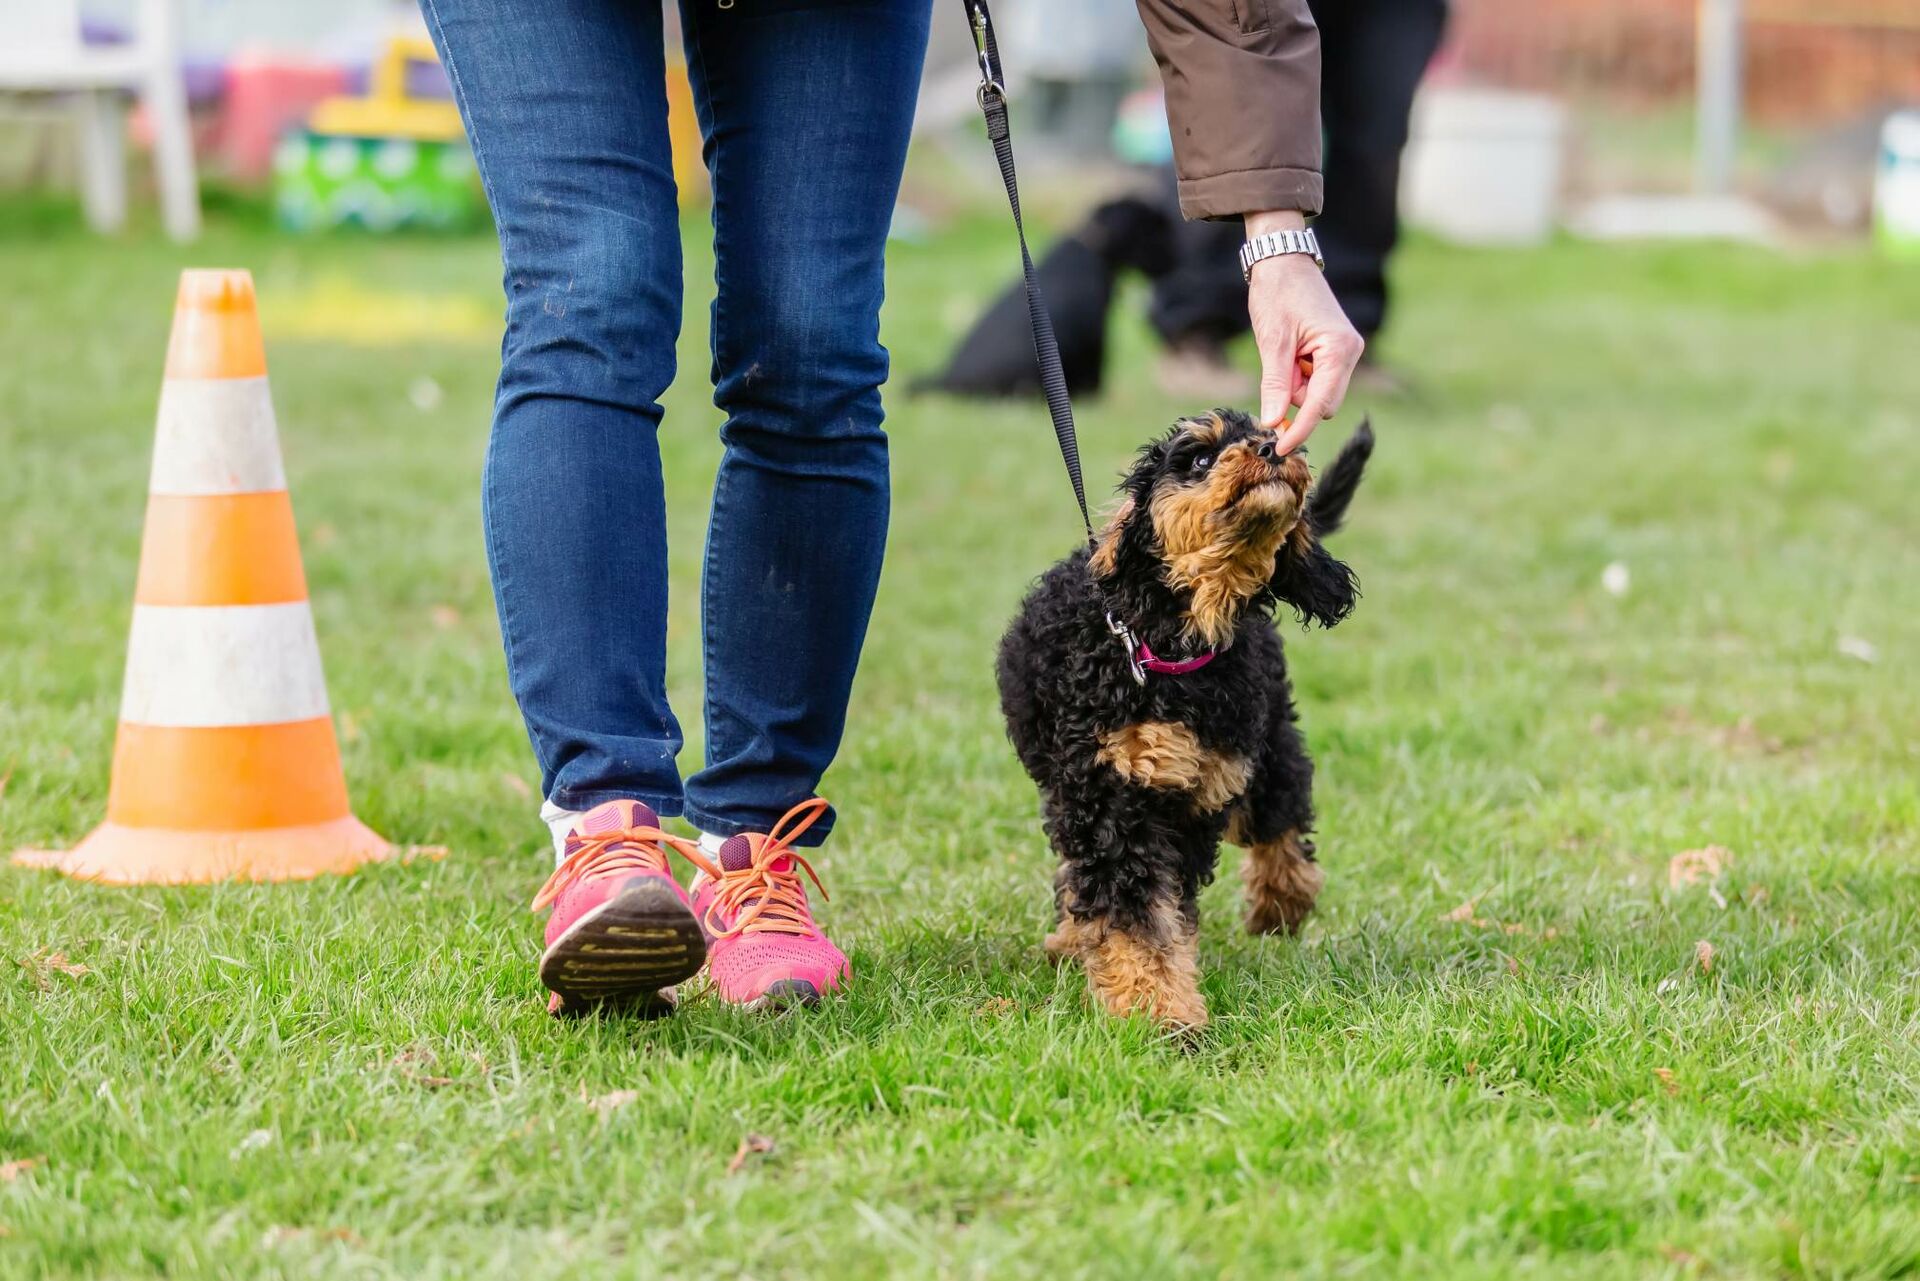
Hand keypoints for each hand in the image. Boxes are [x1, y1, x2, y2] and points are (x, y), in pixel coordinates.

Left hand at [1244, 209, 1363, 454]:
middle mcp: (1350, 352)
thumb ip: (1276, 385)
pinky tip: (1289, 351)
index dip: (1300, 430)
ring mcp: (1345, 352)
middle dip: (1296, 399)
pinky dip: (1299, 375)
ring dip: (1295, 386)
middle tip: (1274, 373)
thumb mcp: (1272, 342)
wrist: (1283, 261)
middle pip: (1323, 403)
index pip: (1321, 405)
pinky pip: (1316, 378)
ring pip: (1318, 393)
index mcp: (1340, 349)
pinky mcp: (1335, 351)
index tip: (1281, 449)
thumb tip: (1274, 422)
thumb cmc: (1277, 294)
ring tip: (1282, 352)